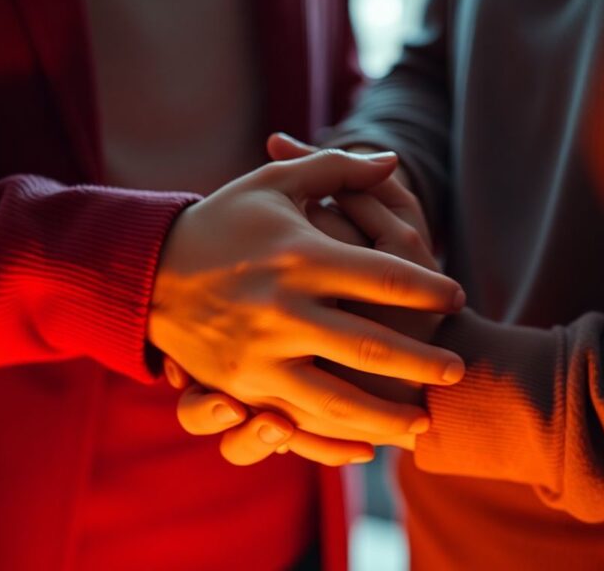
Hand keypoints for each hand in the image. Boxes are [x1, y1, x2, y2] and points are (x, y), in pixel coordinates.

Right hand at [149, 148, 465, 441]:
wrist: (146, 271)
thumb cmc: (223, 222)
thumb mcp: (273, 185)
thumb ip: (335, 168)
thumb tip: (391, 157)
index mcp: (298, 255)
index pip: (384, 276)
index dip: (429, 288)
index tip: (456, 296)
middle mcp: (282, 309)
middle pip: (373, 343)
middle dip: (423, 361)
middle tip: (457, 370)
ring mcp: (259, 356)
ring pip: (339, 399)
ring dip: (388, 415)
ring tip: (423, 420)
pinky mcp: (240, 387)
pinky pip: (296, 424)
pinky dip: (336, 440)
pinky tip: (368, 445)